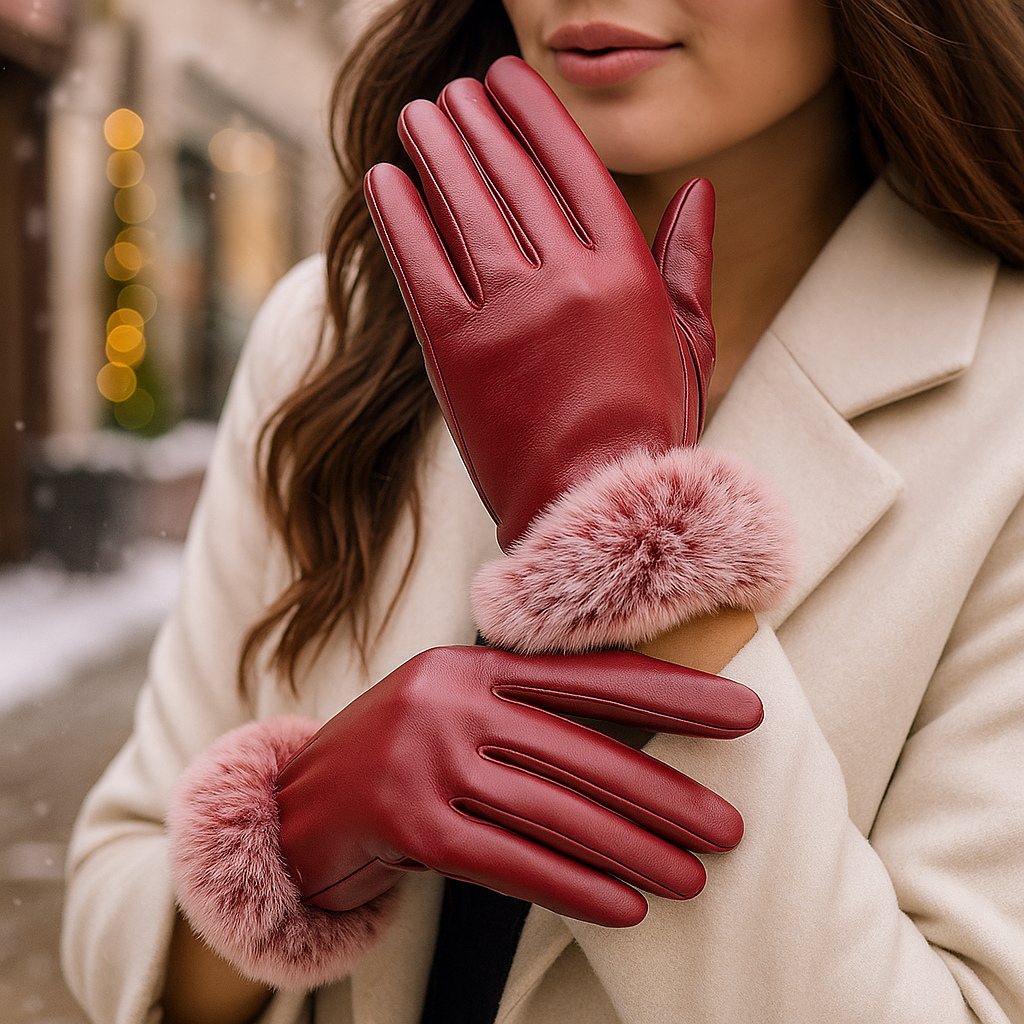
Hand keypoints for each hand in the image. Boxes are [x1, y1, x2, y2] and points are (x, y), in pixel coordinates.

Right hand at [276, 645, 762, 927]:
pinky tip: (626, 906)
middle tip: (729, 827)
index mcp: (474, 665)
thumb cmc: (400, 754)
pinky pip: (510, 862)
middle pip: (582, 751)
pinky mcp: (408, 825)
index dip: (672, 694)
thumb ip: (527, 713)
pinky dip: (574, 886)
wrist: (296, 806)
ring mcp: (426, 760)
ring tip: (693, 876)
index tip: (744, 714)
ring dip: (633, 849)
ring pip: (553, 811)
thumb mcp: (457, 710)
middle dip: (664, 792)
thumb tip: (636, 747)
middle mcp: (452, 701)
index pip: (590, 677)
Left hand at [364, 55, 714, 550]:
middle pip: (509, 175)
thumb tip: (700, 189)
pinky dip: (398, 218)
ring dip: (434, 152)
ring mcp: (507, 315)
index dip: (533, 113)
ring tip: (417, 117)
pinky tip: (382, 179)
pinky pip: (419, 266)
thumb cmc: (648, 431)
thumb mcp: (690, 343)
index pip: (572, 165)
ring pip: (461, 208)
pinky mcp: (456, 354)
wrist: (598, 514)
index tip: (507, 79)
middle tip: (451, 93)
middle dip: (476, 122)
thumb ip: (690, 260)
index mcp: (626, 272)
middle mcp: (566, 280)